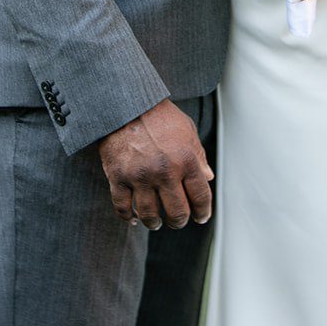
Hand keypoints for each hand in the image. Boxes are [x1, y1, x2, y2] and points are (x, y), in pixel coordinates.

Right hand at [98, 100, 213, 231]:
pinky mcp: (117, 176)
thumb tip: (208, 177)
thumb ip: (198, 155)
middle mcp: (165, 171)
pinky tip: (134, 217)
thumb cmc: (159, 115)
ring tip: (156, 222)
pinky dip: (128, 217)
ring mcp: (140, 175)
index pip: (200, 197)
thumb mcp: (186, 130)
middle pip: (177, 213)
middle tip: (176, 221)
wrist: (125, 102)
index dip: (203, 212)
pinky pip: (123, 207)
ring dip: (155, 223)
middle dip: (178, 221)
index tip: (200, 217)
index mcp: (186, 159)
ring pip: (150, 215)